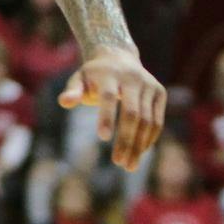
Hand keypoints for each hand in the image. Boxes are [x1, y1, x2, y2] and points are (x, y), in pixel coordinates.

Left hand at [59, 46, 165, 169]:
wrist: (119, 58)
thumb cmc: (94, 76)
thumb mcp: (78, 80)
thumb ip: (72, 92)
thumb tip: (64, 101)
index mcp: (110, 74)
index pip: (108, 96)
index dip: (107, 116)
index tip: (103, 138)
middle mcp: (133, 78)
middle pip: (132, 112)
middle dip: (126, 139)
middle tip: (118, 162)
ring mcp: (149, 85)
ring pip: (148, 120)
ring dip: (140, 144)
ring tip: (129, 165)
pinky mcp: (159, 93)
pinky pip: (157, 119)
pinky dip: (150, 137)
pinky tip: (140, 152)